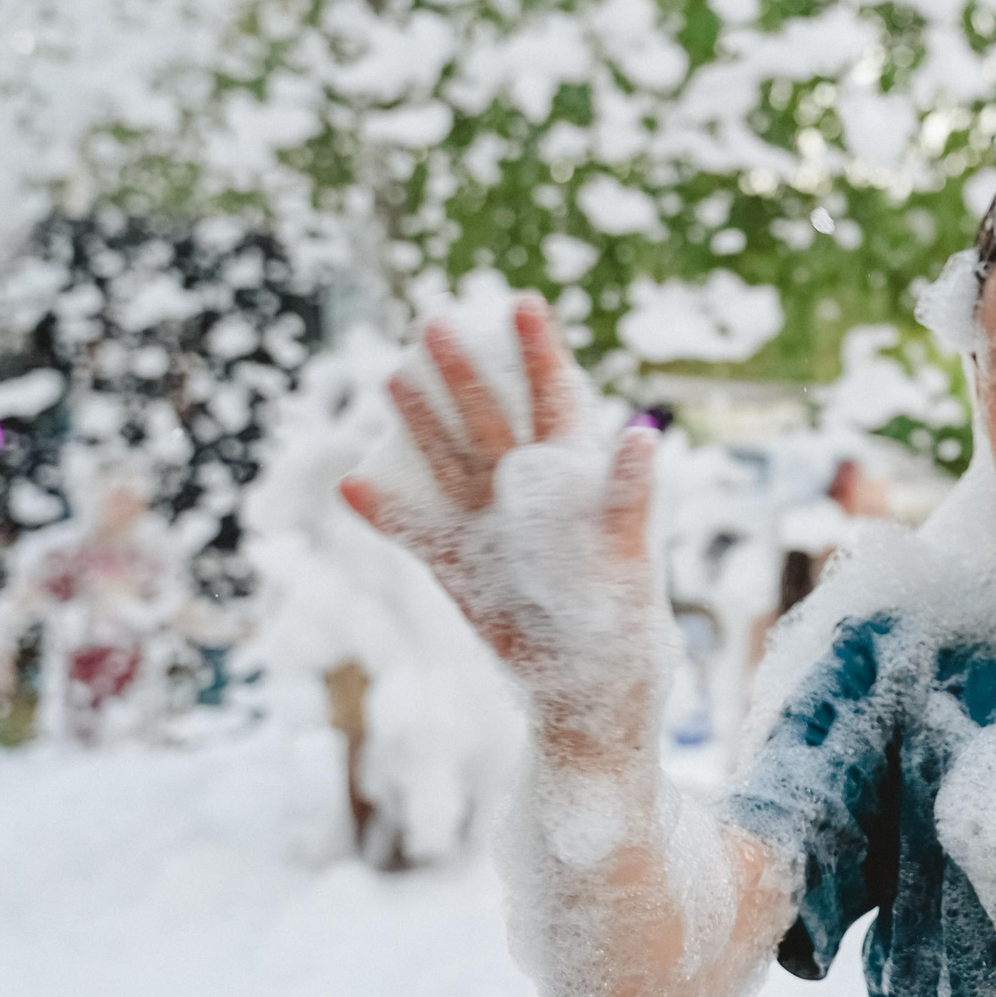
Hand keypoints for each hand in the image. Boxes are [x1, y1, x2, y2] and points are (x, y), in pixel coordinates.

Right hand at [340, 296, 665, 724]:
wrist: (590, 694)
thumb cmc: (625, 621)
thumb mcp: (631, 553)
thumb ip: (631, 493)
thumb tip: (643, 433)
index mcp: (575, 478)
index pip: (556, 398)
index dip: (541, 352)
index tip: (523, 303)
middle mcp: (529, 492)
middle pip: (491, 418)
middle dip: (464, 370)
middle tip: (432, 321)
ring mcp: (490, 528)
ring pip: (448, 461)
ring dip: (420, 423)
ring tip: (388, 378)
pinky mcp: (461, 570)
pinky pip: (416, 535)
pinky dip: (385, 513)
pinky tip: (351, 484)